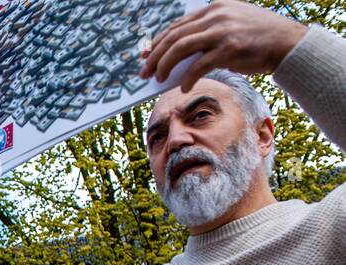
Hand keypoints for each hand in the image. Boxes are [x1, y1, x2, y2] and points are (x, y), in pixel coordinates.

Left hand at [140, 0, 308, 91]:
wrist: (287, 43)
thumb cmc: (258, 39)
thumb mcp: (231, 25)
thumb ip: (207, 33)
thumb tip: (178, 57)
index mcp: (215, 8)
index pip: (178, 25)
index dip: (158, 41)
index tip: (145, 55)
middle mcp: (216, 16)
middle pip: (174, 36)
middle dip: (154, 55)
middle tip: (144, 72)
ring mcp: (222, 31)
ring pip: (181, 48)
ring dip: (164, 65)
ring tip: (158, 78)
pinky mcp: (229, 49)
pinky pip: (198, 66)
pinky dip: (187, 78)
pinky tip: (183, 88)